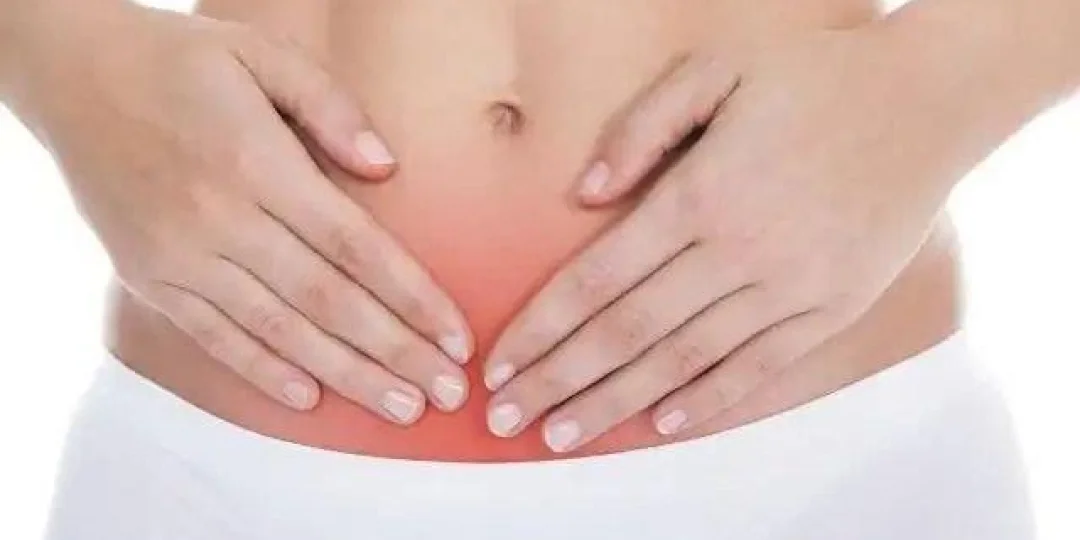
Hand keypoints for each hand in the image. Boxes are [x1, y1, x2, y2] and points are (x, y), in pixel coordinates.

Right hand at [14, 4, 471, 421]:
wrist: (72, 76)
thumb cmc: (180, 59)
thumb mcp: (260, 52)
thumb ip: (330, 106)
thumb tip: (387, 168)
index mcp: (258, 163)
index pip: (355, 246)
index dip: (412, 297)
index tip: (457, 337)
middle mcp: (220, 219)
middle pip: (327, 300)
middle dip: (395, 352)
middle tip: (446, 393)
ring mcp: (181, 257)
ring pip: (278, 330)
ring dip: (345, 375)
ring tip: (400, 407)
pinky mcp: (150, 279)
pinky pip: (214, 337)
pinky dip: (262, 371)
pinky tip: (309, 400)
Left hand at [484, 26, 990, 451]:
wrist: (929, 100)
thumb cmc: (813, 75)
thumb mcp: (717, 67)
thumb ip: (641, 127)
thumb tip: (582, 195)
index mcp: (701, 192)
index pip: (599, 278)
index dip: (543, 327)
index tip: (500, 363)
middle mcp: (741, 249)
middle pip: (629, 331)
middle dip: (560, 379)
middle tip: (508, 418)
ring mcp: (791, 286)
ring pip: (686, 360)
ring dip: (618, 403)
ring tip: (565, 434)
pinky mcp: (833, 308)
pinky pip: (760, 368)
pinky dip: (710, 401)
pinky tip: (664, 425)